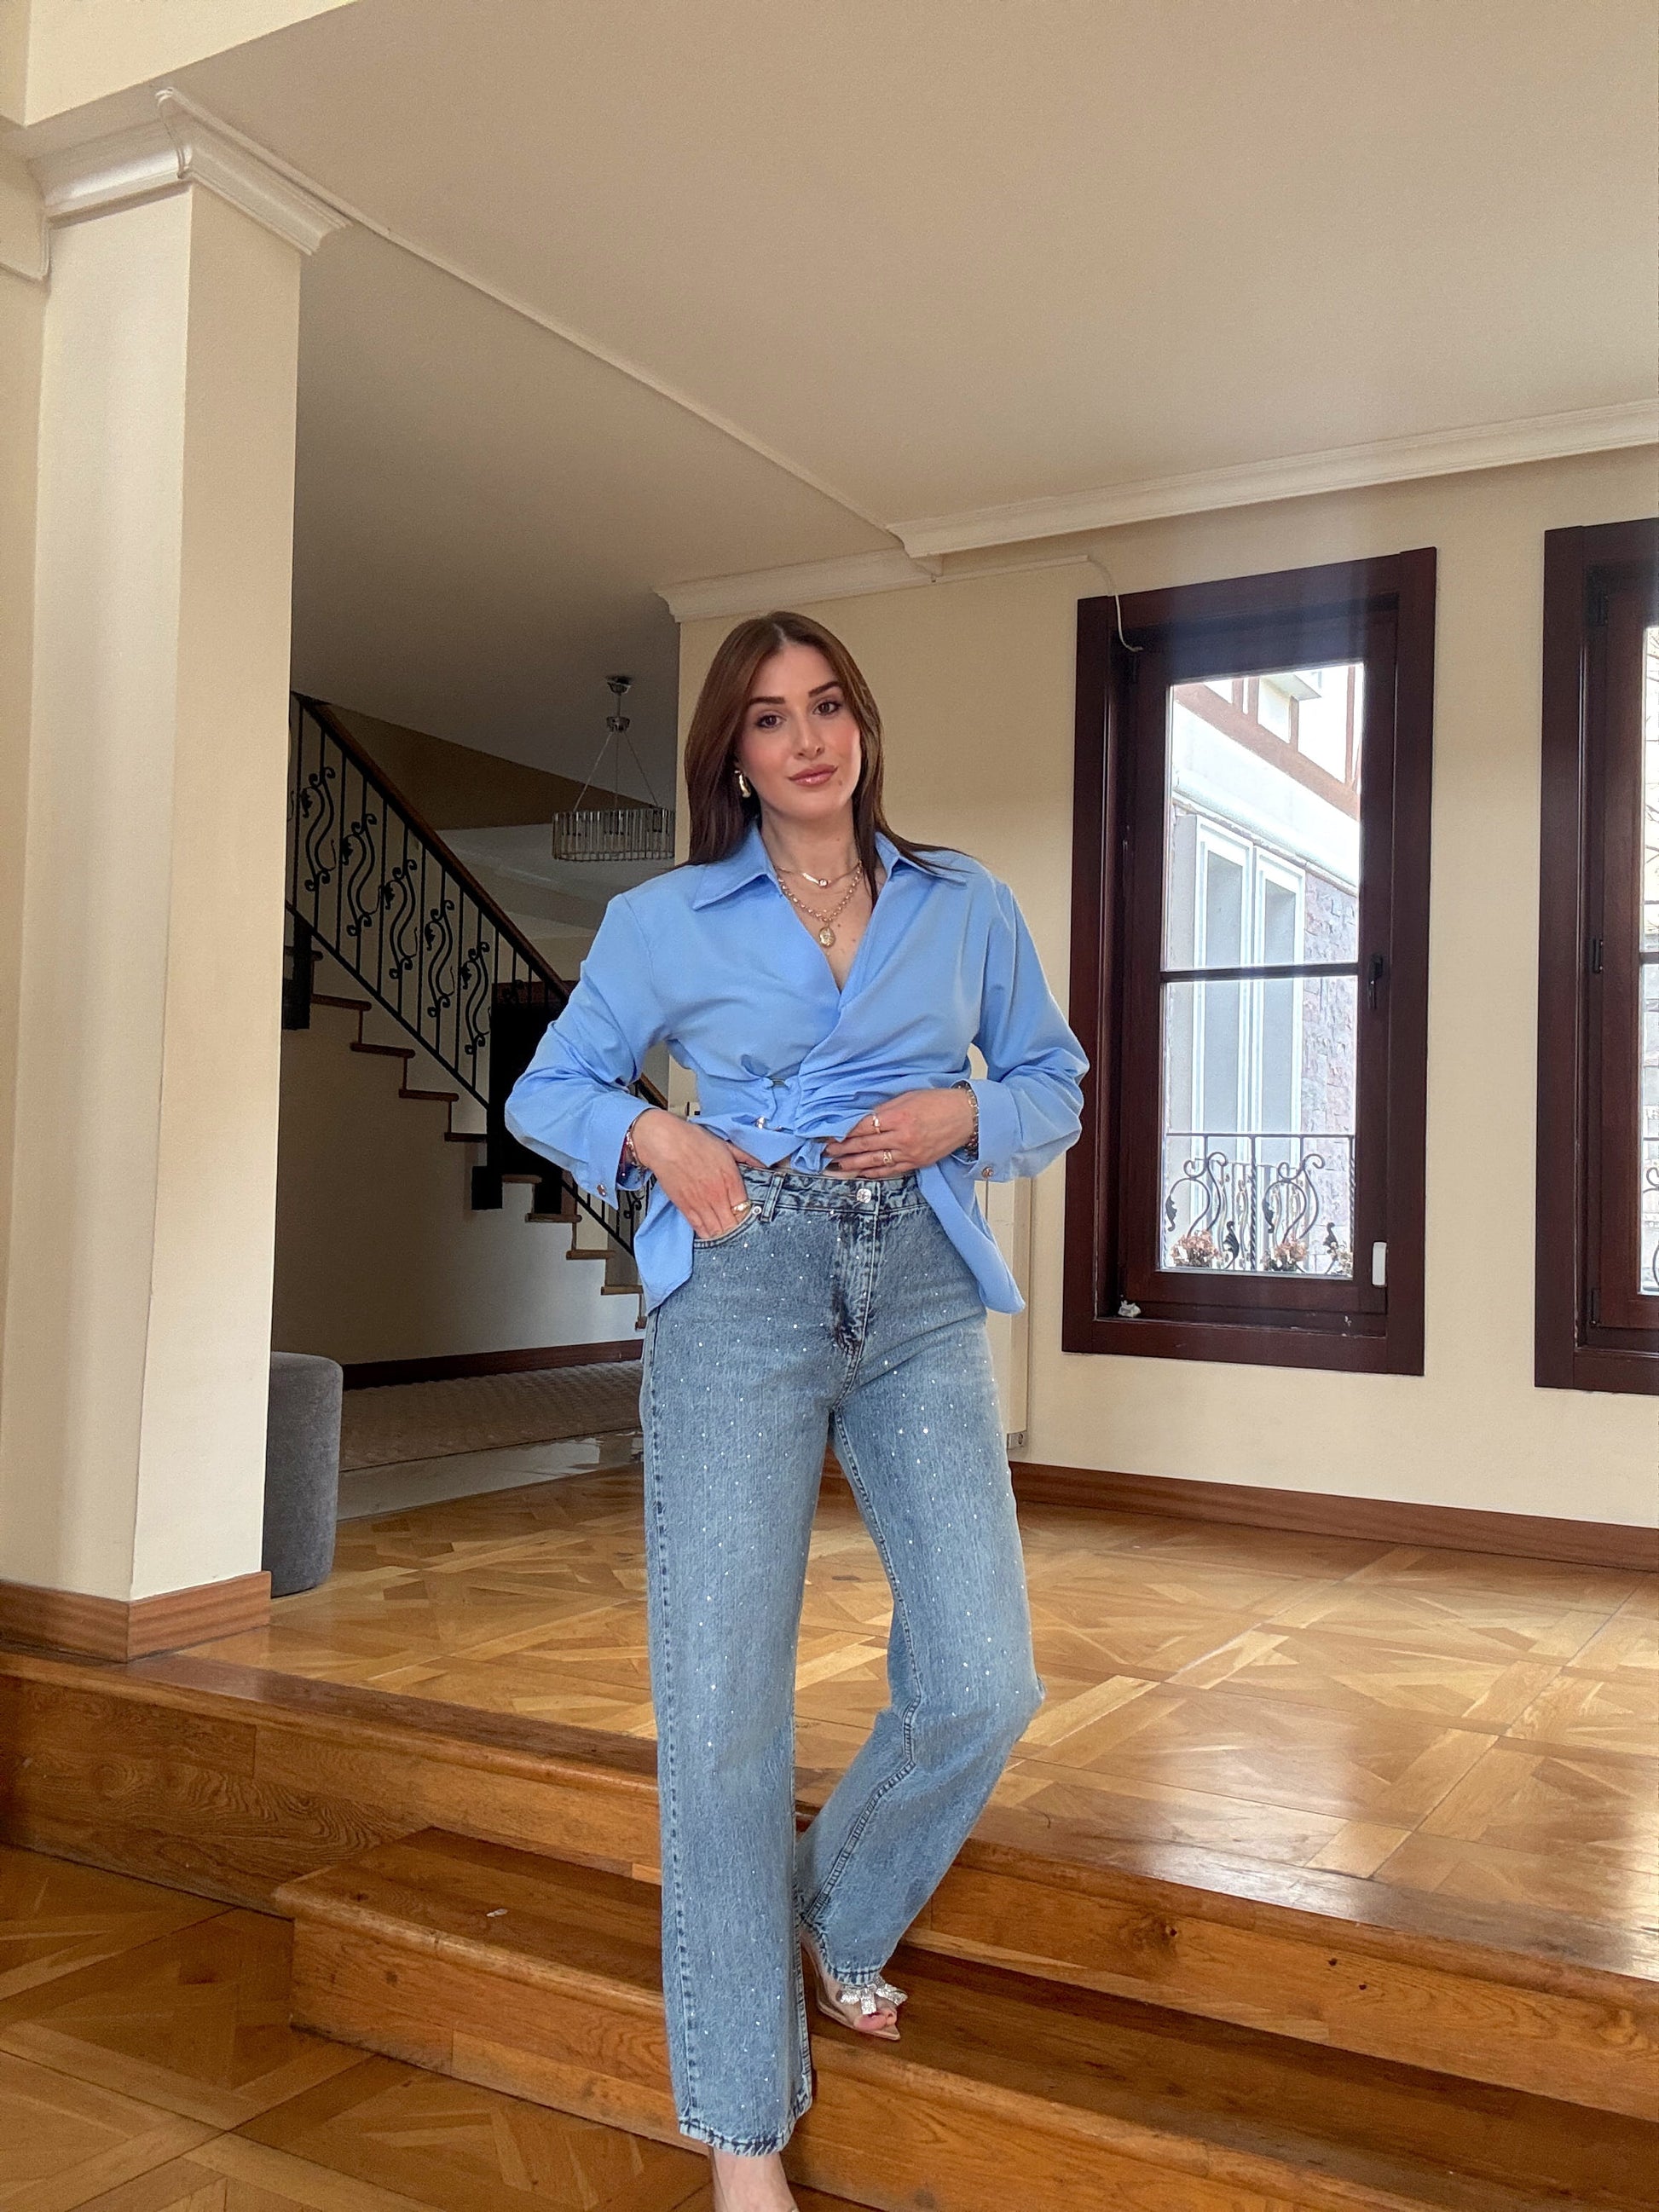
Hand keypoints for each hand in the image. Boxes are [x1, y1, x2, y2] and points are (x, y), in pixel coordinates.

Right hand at [626, 1108, 766, 1238]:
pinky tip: (713, 1235)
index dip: (750, 1217)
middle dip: (739, 1230)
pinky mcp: (685, 1208)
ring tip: (729, 1236)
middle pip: (733, 1225)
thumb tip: (764, 1166)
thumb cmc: (693, 1141)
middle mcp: (717, 1195)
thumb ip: (747, 1158)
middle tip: (743, 1232)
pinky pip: (700, 1229)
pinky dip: (708, 1235)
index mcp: (730, 1180)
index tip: (752, 1218)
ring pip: (718, 1231)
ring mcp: (701, 1204)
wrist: (665, 1143)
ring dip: (725, 1235)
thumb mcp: (727, 1145)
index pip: (746, 1209)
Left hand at [822, 1087, 975, 1176]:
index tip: (830, 1135)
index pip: (863, 1127)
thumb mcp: (908, 1096)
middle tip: (827, 1152)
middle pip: (865, 1146)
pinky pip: (891, 1170)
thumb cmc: (939, 1102)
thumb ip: (885, 1109)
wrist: (967, 1117)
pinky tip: (861, 1172)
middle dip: (843, 1149)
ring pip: (874, 1161)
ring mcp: (910, 1153)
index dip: (844, 1133)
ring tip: (837, 1165)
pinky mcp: (917, 1162)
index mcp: (898, 1117)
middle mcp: (902, 1137)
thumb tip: (864, 1119)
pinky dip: (874, 1172)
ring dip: (853, 1164)